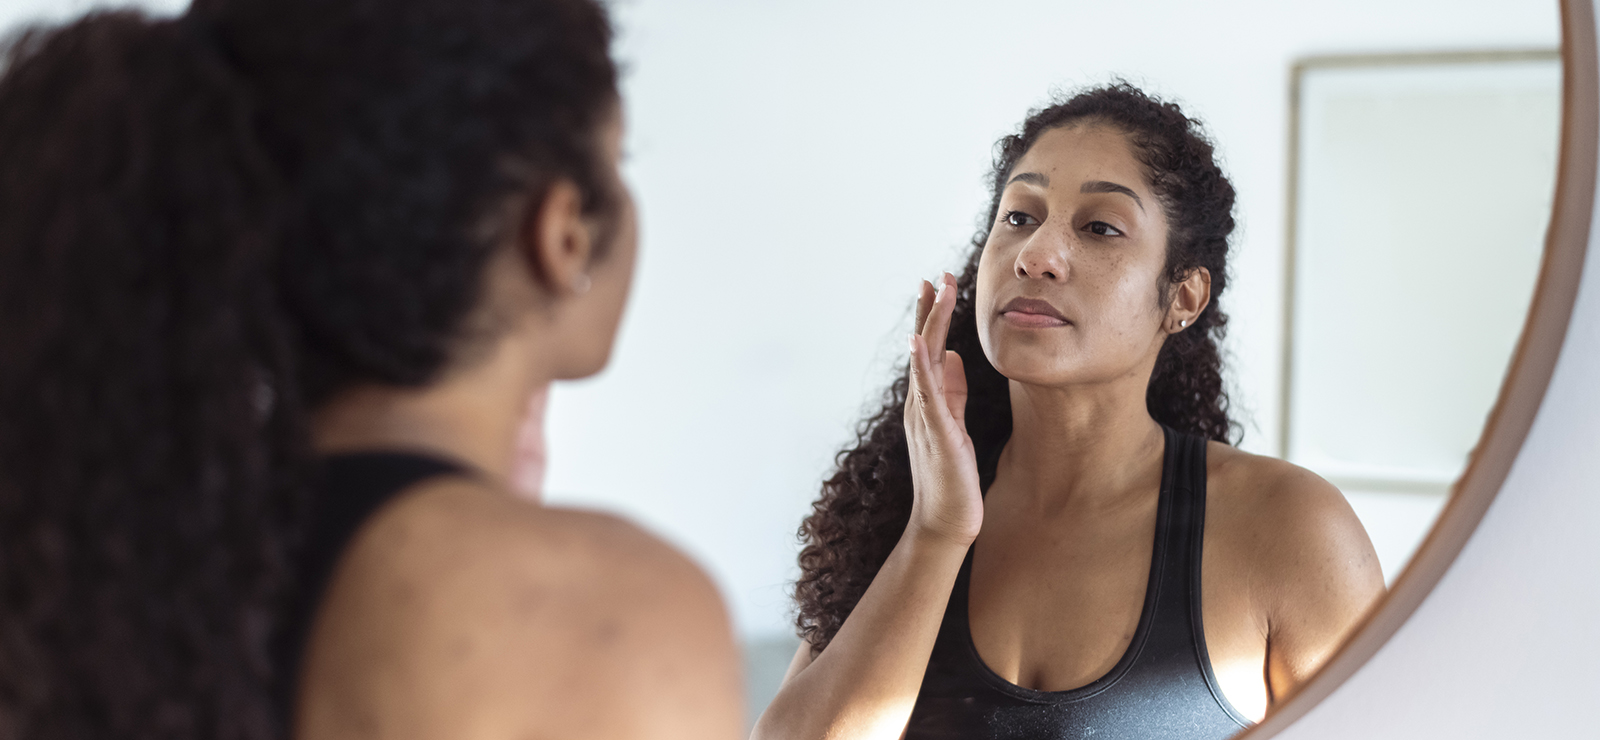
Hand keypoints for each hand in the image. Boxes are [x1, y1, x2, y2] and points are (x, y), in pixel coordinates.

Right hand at [904, 272, 982, 546]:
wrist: (945, 522)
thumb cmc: (951, 478)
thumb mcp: (955, 425)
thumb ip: (952, 391)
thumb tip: (952, 356)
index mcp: (926, 400)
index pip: (928, 350)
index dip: (933, 316)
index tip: (940, 284)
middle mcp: (919, 403)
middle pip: (921, 347)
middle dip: (930, 310)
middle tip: (938, 275)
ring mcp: (924, 416)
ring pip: (923, 360)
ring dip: (929, 324)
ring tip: (934, 292)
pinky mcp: (936, 432)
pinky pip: (926, 392)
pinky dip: (922, 365)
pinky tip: (922, 341)